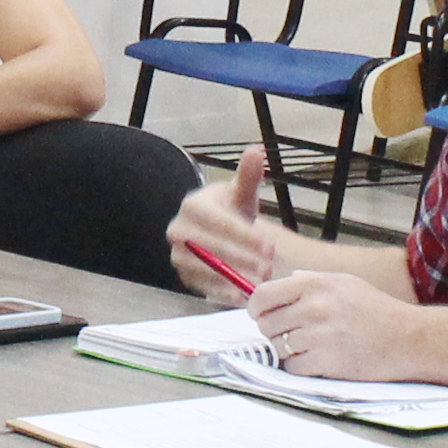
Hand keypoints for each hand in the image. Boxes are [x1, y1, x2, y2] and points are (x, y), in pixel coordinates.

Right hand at [170, 152, 279, 303]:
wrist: (218, 232)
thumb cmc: (231, 211)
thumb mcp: (242, 193)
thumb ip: (249, 175)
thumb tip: (255, 151)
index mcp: (192, 206)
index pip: (218, 222)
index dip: (244, 236)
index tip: (269, 246)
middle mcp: (178, 231)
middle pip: (209, 247)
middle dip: (240, 258)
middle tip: (267, 266)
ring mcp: (178, 255)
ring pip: (204, 269)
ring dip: (232, 277)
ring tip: (259, 280)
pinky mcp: (183, 277)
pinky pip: (201, 287)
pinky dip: (221, 293)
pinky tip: (241, 296)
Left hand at [242, 266, 411, 380]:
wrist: (408, 338)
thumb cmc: (378, 310)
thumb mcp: (345, 283)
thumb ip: (312, 280)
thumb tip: (286, 281)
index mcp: (314, 284)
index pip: (263, 295)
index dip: (257, 308)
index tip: (260, 315)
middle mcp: (313, 307)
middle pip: (266, 324)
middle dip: (274, 331)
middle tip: (292, 334)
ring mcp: (319, 335)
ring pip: (277, 347)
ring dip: (288, 350)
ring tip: (310, 346)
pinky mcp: (326, 361)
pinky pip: (293, 367)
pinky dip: (300, 367)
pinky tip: (318, 360)